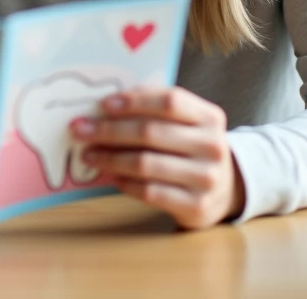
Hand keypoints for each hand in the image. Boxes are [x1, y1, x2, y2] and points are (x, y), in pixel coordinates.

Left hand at [72, 86, 244, 229]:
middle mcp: (213, 146)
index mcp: (210, 117)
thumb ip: (155, 112)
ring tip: (88, 154)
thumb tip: (104, 108)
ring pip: (146, 163)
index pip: (170, 101)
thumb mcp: (187, 124)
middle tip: (80, 130)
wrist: (225, 189)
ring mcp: (206, 178)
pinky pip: (150, 192)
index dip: (134, 101)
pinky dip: (125, 182)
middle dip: (109, 130)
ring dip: (110, 157)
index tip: (103, 104)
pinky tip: (111, 175)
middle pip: (151, 132)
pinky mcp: (196, 206)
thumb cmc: (191, 149)